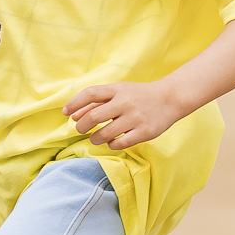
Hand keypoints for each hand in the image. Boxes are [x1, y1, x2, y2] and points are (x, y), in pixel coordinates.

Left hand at [64, 81, 187, 149]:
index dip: (74, 103)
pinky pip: (120, 143)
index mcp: (117, 89)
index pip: (90, 94)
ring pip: (105, 133)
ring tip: (95, 138)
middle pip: (94, 116)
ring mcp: (135, 117)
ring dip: (95, 138)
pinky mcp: (145, 131)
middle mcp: (125, 102)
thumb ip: (96, 103)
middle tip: (81, 130)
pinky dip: (111, 145)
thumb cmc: (138, 96)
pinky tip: (112, 142)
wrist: (169, 99)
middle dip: (82, 126)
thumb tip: (73, 116)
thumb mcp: (118, 93)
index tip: (65, 113)